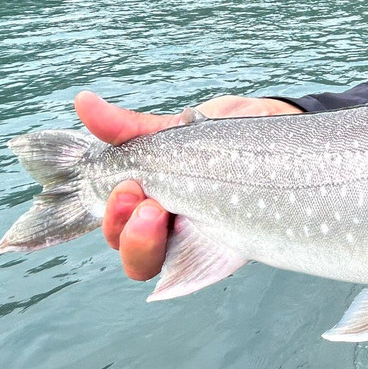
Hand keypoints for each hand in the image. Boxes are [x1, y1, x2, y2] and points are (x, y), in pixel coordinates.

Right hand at [74, 91, 301, 280]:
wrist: (285, 124)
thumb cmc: (231, 133)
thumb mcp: (179, 128)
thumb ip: (131, 128)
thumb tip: (83, 102)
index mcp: (153, 202)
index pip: (116, 227)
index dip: (110, 218)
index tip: (124, 185)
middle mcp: (175, 227)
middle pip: (135, 257)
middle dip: (127, 234)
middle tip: (144, 201)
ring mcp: (206, 237)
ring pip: (164, 266)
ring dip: (148, 246)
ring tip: (162, 212)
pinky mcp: (240, 241)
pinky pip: (208, 265)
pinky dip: (193, 266)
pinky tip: (198, 246)